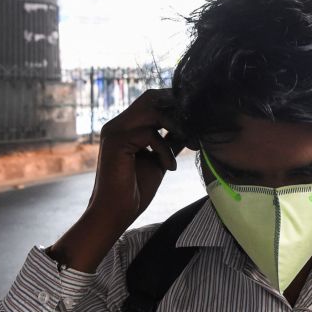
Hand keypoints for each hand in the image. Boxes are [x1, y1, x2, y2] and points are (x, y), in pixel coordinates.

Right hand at [89, 88, 184, 227]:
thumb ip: (170, 142)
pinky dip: (165, 150)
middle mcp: (117, 124)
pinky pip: (150, 133)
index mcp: (126, 126)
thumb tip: (187, 130)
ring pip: (152, 110)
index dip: (175, 106)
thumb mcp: (159, 160)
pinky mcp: (116, 141)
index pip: (152, 101)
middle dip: (178, 111)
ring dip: (176, 126)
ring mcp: (114, 130)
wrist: (115, 213)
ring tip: (189, 144)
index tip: (196, 122)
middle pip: (152, 98)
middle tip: (195, 130)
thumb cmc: (135, 190)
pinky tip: (169, 167)